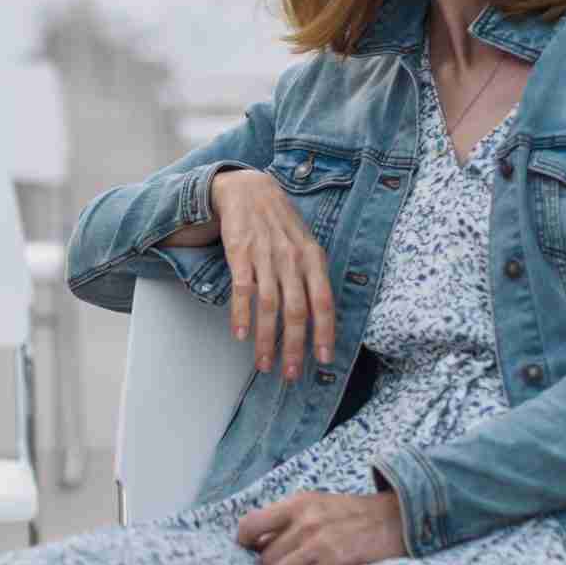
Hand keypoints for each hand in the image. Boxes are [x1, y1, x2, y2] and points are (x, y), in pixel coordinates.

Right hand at [208, 169, 337, 382]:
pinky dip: (241, 315)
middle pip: (296, 311)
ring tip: (264, 364)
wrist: (250, 190)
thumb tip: (320, 316)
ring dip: (266, 340)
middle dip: (294, 347)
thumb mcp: (306, 245)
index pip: (323, 302)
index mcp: (313, 258)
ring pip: (269, 306)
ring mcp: (266, 257)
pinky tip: (240, 335)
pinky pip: (243, 290)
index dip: (325, 332)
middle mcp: (292, 259)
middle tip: (291, 374)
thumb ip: (313, 277)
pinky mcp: (241, 254)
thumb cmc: (281, 223)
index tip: (323, 359)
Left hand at [235, 491, 405, 564]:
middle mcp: (305, 520)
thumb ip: (289, 520)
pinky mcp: (333, 563)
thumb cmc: (354, 516)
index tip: (249, 552)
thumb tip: (258, 544)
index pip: (251, 524)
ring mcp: (318, 543)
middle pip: (264, 557)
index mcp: (298, 503)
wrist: (398, 519)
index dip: (244, 542)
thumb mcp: (319, 504)